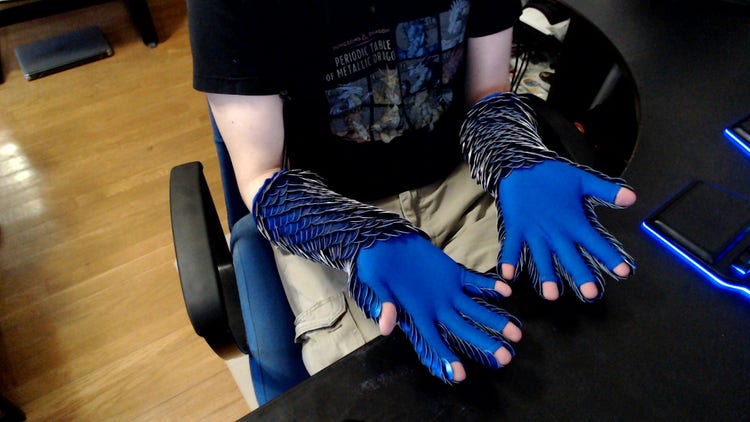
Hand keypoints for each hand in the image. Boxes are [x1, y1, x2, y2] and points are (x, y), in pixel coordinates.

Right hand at [354, 233, 521, 381]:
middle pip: (464, 329)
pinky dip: (489, 285)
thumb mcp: (375, 284)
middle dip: (485, 343)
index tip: (460, 375)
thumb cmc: (374, 266)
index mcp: (417, 314)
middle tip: (506, 357)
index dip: (446, 358)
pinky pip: (474, 282)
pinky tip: (506, 291)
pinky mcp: (453, 273)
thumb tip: (386, 327)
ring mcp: (448, 291)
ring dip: (495, 319)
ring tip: (516, 333)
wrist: (383, 242)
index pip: (434, 341)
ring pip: (475, 309)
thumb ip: (384, 304)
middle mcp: (436, 308)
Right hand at [498, 159, 635, 300]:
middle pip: (571, 257)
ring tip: (552, 295)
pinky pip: (512, 247)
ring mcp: (535, 231)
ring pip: (542, 258)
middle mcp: (556, 230)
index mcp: (574, 221)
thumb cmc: (552, 173)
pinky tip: (508, 277)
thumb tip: (632, 198)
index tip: (625, 272)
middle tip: (591, 294)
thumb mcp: (583, 180)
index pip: (597, 242)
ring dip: (547, 276)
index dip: (611, 257)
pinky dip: (509, 260)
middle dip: (582, 275)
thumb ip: (607, 191)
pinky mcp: (516, 228)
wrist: (521, 164)